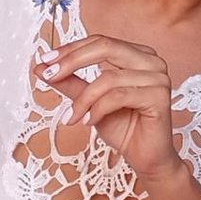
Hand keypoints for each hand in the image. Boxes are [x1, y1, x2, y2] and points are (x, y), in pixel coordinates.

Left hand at [35, 33, 186, 191]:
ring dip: (83, 99)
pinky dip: (97, 110)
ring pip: (108, 78)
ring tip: (73, 117)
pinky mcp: (159, 96)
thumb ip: (70, 82)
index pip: (99, 41)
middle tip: (49, 75)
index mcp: (137, 54)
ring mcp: (158, 77)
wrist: (146, 158)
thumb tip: (41, 67)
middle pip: (105, 47)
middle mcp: (151, 60)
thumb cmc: (123, 128)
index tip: (45, 61)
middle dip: (72, 61)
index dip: (70, 49)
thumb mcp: (89, 101)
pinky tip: (88, 122)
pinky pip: (118, 96)